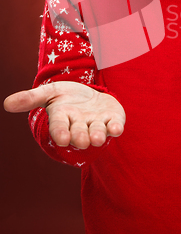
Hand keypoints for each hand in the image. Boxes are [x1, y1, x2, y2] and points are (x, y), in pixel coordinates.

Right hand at [4, 81, 125, 148]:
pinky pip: (115, 125)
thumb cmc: (67, 96)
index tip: (61, 138)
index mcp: (62, 118)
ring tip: (96, 139)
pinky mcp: (113, 119)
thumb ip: (31, 98)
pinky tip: (117, 129)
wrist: (90, 94)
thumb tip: (7, 104)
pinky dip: (116, 128)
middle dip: (80, 136)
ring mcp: (97, 123)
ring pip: (97, 132)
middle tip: (81, 140)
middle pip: (79, 133)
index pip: (59, 127)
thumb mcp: (50, 92)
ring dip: (97, 135)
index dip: (60, 132)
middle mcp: (80, 125)